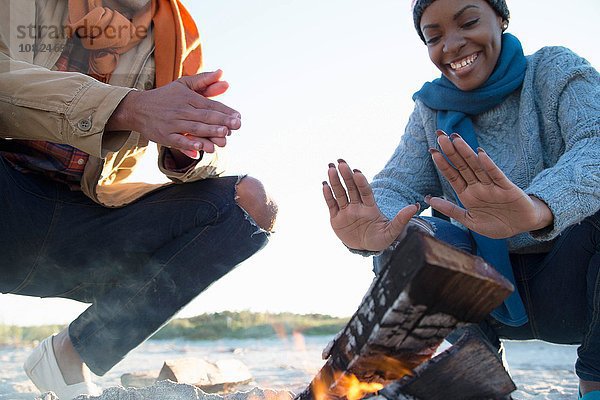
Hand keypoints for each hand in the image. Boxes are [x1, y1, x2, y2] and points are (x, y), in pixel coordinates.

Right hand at [106, 70, 238, 154]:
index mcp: (188, 98)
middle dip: (222, 121)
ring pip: (193, 129)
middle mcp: (181, 110)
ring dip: (209, 132)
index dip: (225, 111)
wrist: (137, 108)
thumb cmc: (166, 96)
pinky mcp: (164, 136)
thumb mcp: (183, 84)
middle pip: (204, 116)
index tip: (238, 117)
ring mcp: (172, 124)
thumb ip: (204, 81)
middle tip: (237, 125)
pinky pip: (178, 141)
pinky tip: (200, 149)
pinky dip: (188, 145)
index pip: (210, 104)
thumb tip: (223, 74)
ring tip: (224, 135)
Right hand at [322, 159, 419, 251]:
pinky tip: (324, 185)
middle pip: (351, 188)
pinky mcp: (336, 218)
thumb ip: (401, 219)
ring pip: (340, 193)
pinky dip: (327, 195)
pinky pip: (331, 205)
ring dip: (335, 181)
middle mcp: (357, 206)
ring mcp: (346, 211)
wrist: (365, 249)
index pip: (365, 191)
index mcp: (370, 207)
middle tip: (341, 162)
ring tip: (330, 168)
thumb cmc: (380, 239)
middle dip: (346, 175)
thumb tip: (415, 206)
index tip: (357, 171)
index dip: (361, 181)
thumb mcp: (392, 232)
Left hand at [427, 130, 552, 238]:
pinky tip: (480, 154)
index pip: (452, 175)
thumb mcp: (469, 220)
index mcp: (467, 194)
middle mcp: (478, 187)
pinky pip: (497, 175)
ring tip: (456, 139)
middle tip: (440, 136)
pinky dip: (488, 165)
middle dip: (451, 152)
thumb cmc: (496, 224)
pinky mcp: (507, 188)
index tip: (432, 151)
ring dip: (466, 153)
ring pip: (477, 167)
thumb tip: (427, 199)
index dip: (442, 164)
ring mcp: (492, 186)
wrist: (522, 227)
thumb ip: (450, 210)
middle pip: (462, 166)